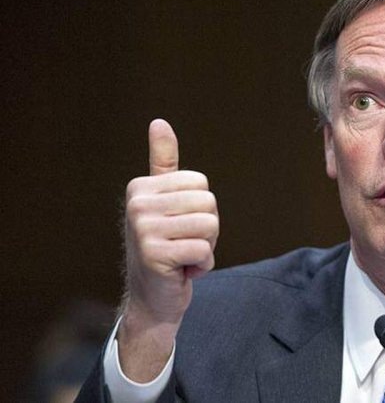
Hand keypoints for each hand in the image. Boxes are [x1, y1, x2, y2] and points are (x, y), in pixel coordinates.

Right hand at [118, 119, 218, 380]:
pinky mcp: (155, 255)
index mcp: (140, 188)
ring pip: (210, 226)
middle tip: (183, 245)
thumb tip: (159, 122)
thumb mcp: (164, 203)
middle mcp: (137, 205)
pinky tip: (182, 272)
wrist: (151, 300)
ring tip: (183, 257)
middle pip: (209, 203)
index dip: (201, 209)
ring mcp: (143, 230)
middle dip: (207, 229)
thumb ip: (163, 163)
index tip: (179, 226)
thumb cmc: (165, 248)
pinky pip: (204, 250)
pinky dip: (202, 266)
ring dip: (205, 248)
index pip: (202, 184)